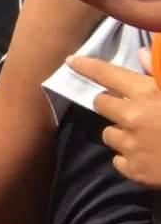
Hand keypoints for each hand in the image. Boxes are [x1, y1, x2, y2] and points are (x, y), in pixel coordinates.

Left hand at [69, 53, 160, 187]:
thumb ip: (160, 71)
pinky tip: (148, 156)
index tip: (71, 61)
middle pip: (101, 103)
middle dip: (110, 102)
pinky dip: (129, 158)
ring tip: (145, 135)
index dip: (87, 66)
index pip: (106, 74)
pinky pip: (118, 160)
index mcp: (147, 93)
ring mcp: (130, 145)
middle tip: (128, 106)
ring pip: (108, 133)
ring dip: (121, 132)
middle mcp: (132, 117)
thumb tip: (142, 53)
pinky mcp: (133, 170)